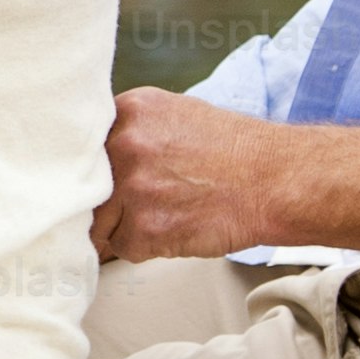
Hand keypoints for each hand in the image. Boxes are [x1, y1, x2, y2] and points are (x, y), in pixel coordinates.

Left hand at [93, 87, 283, 263]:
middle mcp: (125, 144)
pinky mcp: (145, 228)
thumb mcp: (177, 114)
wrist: (275, 181)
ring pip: (100, 220)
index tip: (106, 178)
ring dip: (125, 225)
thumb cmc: (235, 152)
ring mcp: (132, 187)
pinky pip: (124, 247)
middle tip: (142, 200)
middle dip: (107, 198)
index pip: (84, 146)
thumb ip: (133, 128)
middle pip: (87, 185)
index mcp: (131, 111)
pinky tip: (176, 229)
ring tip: (165, 213)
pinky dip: (146, 247)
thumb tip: (99, 153)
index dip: (96, 168)